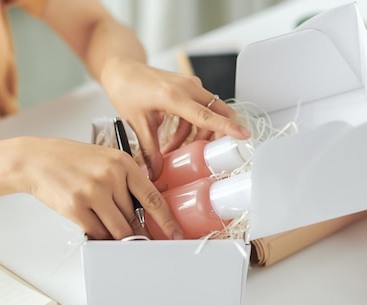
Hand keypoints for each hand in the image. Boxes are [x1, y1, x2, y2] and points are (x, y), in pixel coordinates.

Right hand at [15, 136, 182, 239]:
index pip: (153, 197)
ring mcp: (93, 191)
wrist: (35, 159)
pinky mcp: (75, 206)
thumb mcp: (107, 160)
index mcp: (123, 163)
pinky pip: (97, 232)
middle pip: (134, 218)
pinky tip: (92, 224)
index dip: (167, 220)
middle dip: (135, 230)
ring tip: (109, 227)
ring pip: (118, 229)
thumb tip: (155, 199)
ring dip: (117, 236)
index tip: (176, 234)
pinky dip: (99, 234)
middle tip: (137, 236)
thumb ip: (129, 180)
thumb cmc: (72, 160)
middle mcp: (111, 176)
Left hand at [100, 57, 250, 179]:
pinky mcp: (190, 87)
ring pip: (210, 114)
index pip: (206, 115)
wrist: (122, 69)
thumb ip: (150, 150)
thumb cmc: (127, 89)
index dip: (226, 127)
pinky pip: (201, 110)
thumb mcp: (136, 123)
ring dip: (198, 135)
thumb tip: (156, 173)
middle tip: (208, 154)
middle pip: (218, 112)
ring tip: (176, 149)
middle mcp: (187, 87)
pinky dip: (192, 127)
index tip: (244, 135)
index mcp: (173, 96)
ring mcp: (191, 85)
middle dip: (216, 135)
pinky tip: (176, 139)